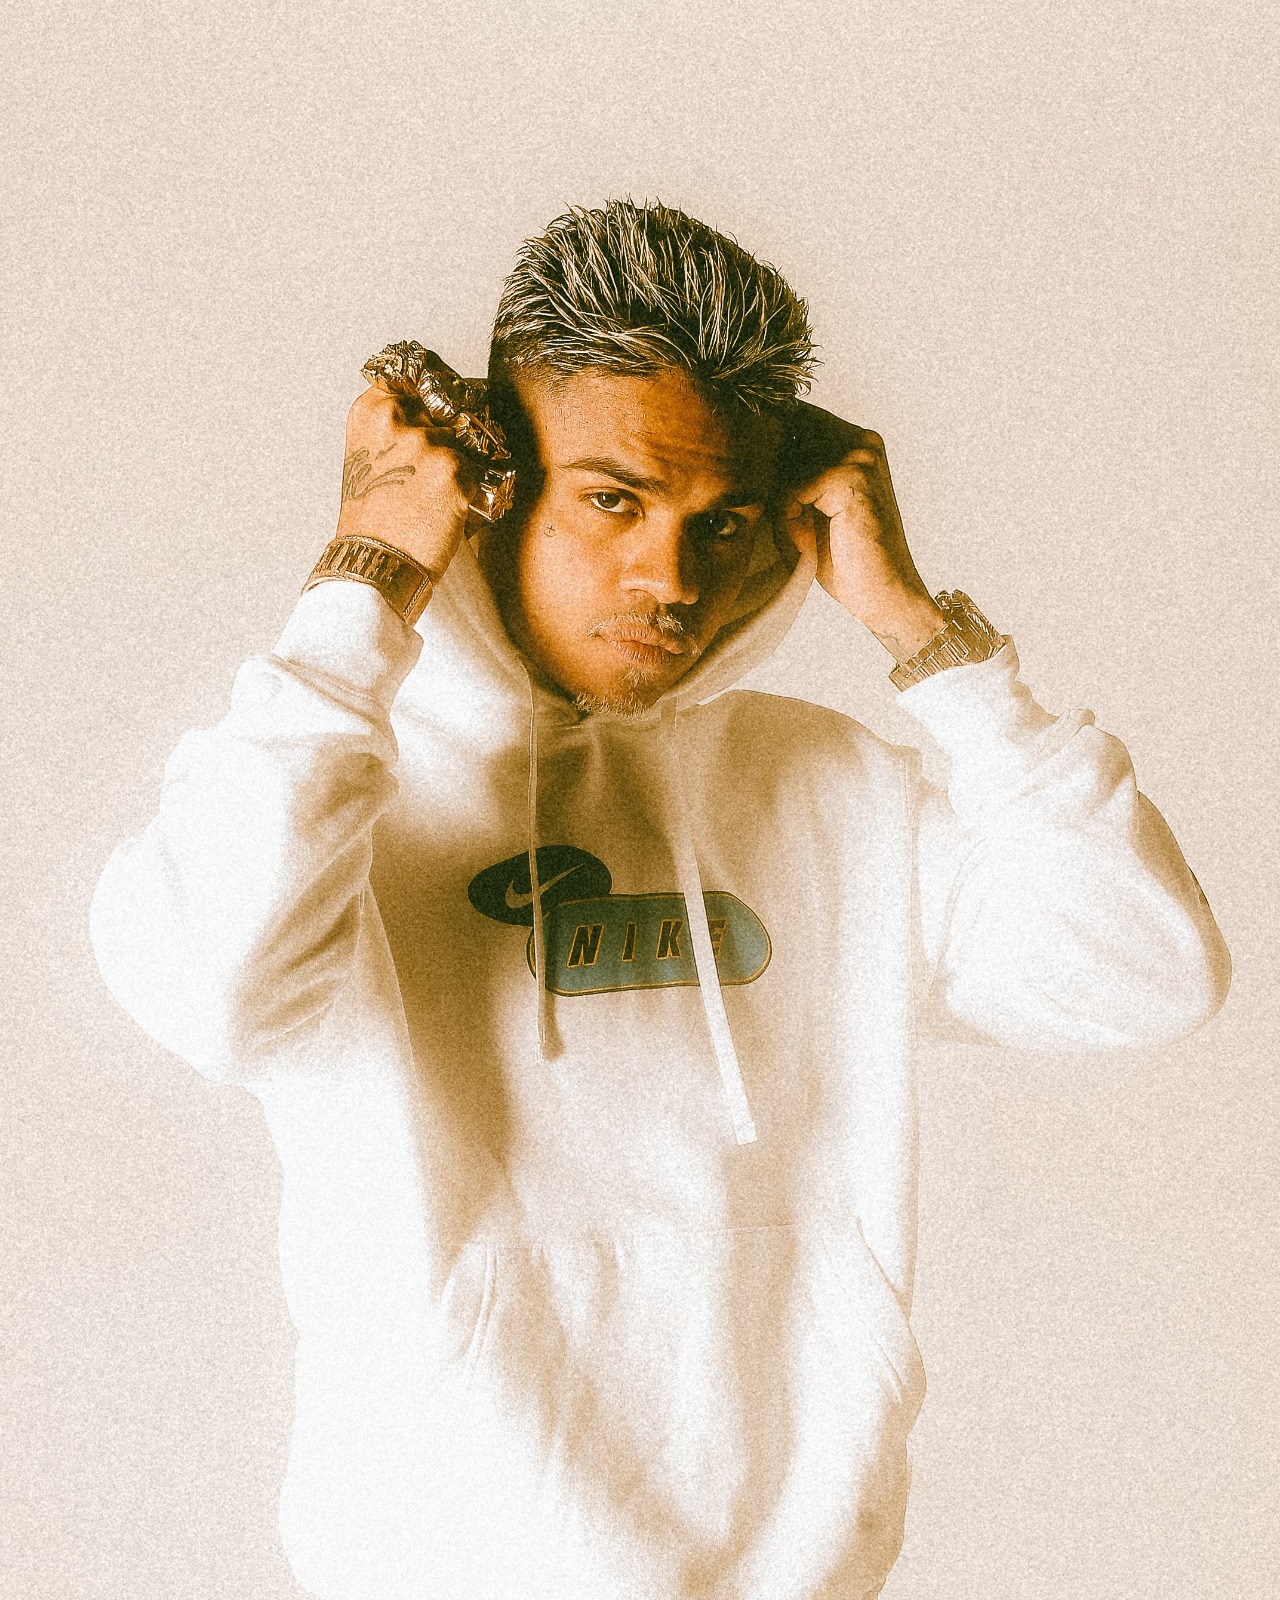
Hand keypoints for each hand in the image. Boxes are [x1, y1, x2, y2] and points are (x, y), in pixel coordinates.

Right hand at [335, 383, 481, 579]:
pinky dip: (475, 493)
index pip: (417, 373)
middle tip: (437, 473)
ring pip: (468, 443)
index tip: (452, 397)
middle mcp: (396, 418)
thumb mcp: (369, 458)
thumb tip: (441, 416)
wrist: (374, 561)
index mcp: (371, 410)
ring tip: (437, 500)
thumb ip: (397, 428)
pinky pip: (482, 472)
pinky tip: (449, 512)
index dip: (440, 388)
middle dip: (456, 436)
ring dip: (464, 469)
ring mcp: (426, 442)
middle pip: (451, 408)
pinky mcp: (453, 470)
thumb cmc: (372, 519)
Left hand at [778, 402, 944, 663]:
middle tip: (786, 526)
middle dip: (770, 484)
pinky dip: (787, 521)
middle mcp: (862, 440)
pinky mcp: (850, 478)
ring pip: (783, 466)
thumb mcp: (810, 505)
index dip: (766, 453)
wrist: (882, 595)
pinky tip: (803, 544)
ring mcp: (860, 456)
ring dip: (779, 507)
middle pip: (782, 439)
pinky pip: (790, 489)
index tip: (765, 495)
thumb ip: (789, 472)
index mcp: (855, 440)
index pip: (792, 419)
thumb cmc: (843, 556)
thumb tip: (742, 447)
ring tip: (796, 537)